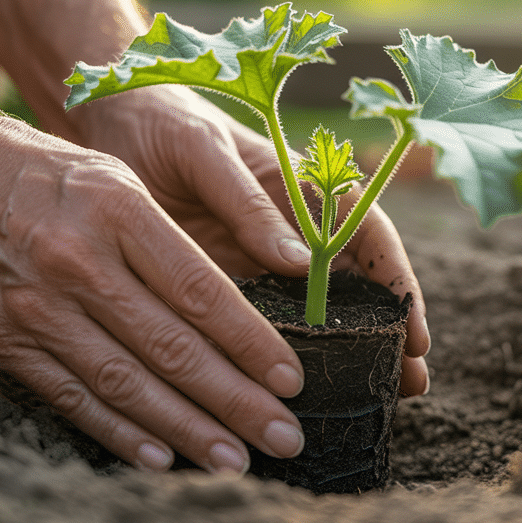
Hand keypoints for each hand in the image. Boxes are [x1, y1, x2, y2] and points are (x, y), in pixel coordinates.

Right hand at [0, 112, 311, 473]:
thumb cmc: (36, 170)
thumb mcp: (112, 178)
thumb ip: (168, 239)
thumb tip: (231, 306)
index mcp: (120, 211)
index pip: (202, 292)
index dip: (251, 344)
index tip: (291, 381)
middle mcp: (80, 262)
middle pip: (173, 347)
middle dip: (236, 401)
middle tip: (285, 437)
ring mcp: (36, 306)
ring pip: (126, 383)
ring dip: (186, 429)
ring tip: (233, 460)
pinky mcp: (0, 339)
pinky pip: (69, 396)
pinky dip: (118, 431)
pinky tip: (159, 457)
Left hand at [72, 86, 430, 396]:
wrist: (107, 123)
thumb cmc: (163, 119)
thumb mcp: (204, 152)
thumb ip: (249, 201)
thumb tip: (299, 261)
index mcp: (302, 186)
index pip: (367, 235)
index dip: (397, 281)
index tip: (414, 330)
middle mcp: (289, 228)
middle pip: (354, 286)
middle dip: (387, 334)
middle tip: (410, 385)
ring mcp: (257, 261)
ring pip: (314, 314)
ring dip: (344, 355)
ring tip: (371, 403)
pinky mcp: (220, 285)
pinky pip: (258, 327)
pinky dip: (282, 359)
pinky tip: (294, 396)